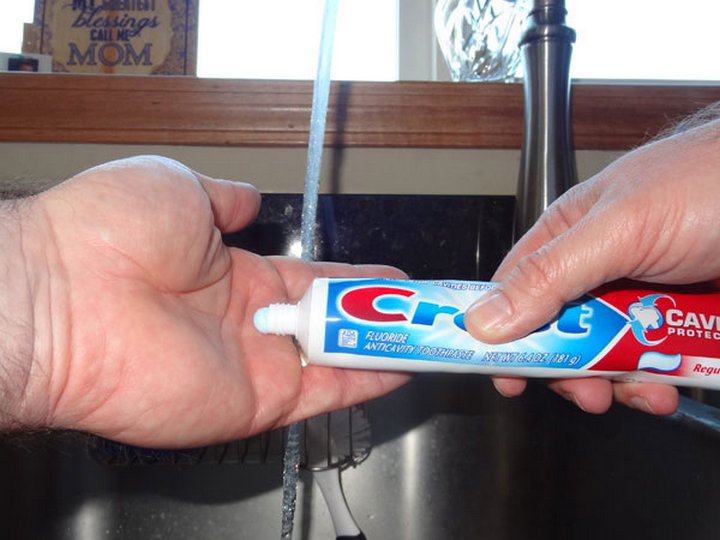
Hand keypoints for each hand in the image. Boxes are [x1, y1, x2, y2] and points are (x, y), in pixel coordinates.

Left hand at [13, 156, 407, 446]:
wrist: (61, 297)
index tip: (397, 279)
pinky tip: (402, 367)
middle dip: (382, 315)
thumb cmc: (105, 233)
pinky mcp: (253, 403)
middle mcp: (246, 323)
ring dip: (385, 346)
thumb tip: (245, 199)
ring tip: (434, 336)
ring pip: (336, 358)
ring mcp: (252, 365)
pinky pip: (321, 394)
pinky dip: (365, 381)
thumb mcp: (180, 189)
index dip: (357, 281)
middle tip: (430, 311)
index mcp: (231, 274)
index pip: (313, 280)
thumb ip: (225, 200)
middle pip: (332, 322)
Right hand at [465, 118, 719, 414]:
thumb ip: (550, 273)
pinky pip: (655, 362)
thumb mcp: (619, 228)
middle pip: (561, 332)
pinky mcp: (678, 320)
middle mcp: (600, 266)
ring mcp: (640, 295)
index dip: (501, 332)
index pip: (514, 289)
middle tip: (585, 390)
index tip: (502, 373)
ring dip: (621, 380)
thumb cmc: (711, 182)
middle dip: (570, 368)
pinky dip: (659, 380)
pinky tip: (668, 384)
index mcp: (569, 235)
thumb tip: (485, 319)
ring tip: (641, 389)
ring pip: (609, 354)